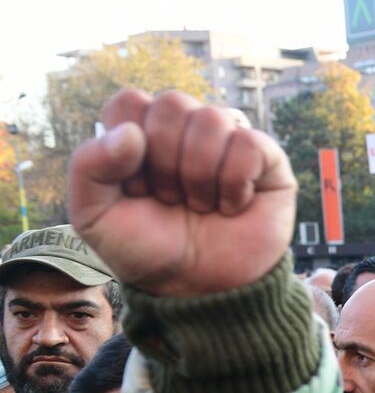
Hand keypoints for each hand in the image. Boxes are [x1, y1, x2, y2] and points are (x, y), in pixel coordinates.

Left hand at [68, 89, 295, 297]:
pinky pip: (249, 143)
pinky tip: (232, 205)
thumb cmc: (147, 250)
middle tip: (170, 199)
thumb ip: (88, 166)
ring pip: (213, 119)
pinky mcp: (268, 160)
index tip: (135, 190)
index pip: (130, 102)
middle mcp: (186, 131)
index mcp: (143, 134)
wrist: (197, 290)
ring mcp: (229, 142)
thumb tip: (133, 133)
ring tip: (201, 206)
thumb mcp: (93, 215)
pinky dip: (234, 182)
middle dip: (166, 161)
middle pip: (173, 103)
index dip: (128, 146)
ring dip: (200, 175)